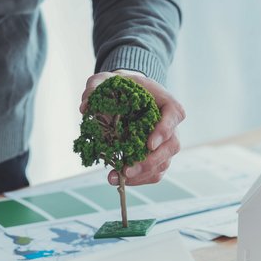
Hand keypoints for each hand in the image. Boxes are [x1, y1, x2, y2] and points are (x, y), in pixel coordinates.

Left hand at [80, 70, 184, 185]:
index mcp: (164, 101)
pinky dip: (139, 180)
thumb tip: (85, 106)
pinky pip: (154, 172)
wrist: (124, 96)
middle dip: (151, 161)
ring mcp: (165, 142)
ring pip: (163, 163)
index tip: (149, 144)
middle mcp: (170, 124)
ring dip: (142, 175)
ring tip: (116, 177)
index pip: (175, 114)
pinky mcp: (155, 156)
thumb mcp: (106, 81)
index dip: (165, 130)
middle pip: (172, 145)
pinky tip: (119, 179)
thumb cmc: (120, 87)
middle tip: (128, 170)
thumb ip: (95, 86)